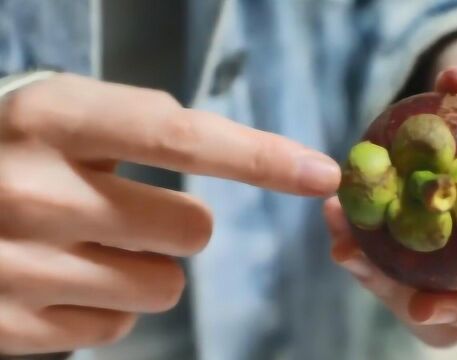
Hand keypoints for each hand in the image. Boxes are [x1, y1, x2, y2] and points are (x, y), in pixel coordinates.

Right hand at [0, 74, 339, 354]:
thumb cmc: (3, 151)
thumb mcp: (57, 116)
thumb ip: (137, 128)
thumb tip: (234, 155)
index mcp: (52, 119)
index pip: (182, 136)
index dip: (261, 155)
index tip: (320, 172)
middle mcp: (36, 191)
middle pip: (192, 230)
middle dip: (178, 223)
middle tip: (129, 210)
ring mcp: (19, 266)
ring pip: (164, 286)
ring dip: (145, 266)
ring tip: (89, 245)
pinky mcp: (11, 326)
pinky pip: (117, 324)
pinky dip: (104, 302)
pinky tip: (60, 279)